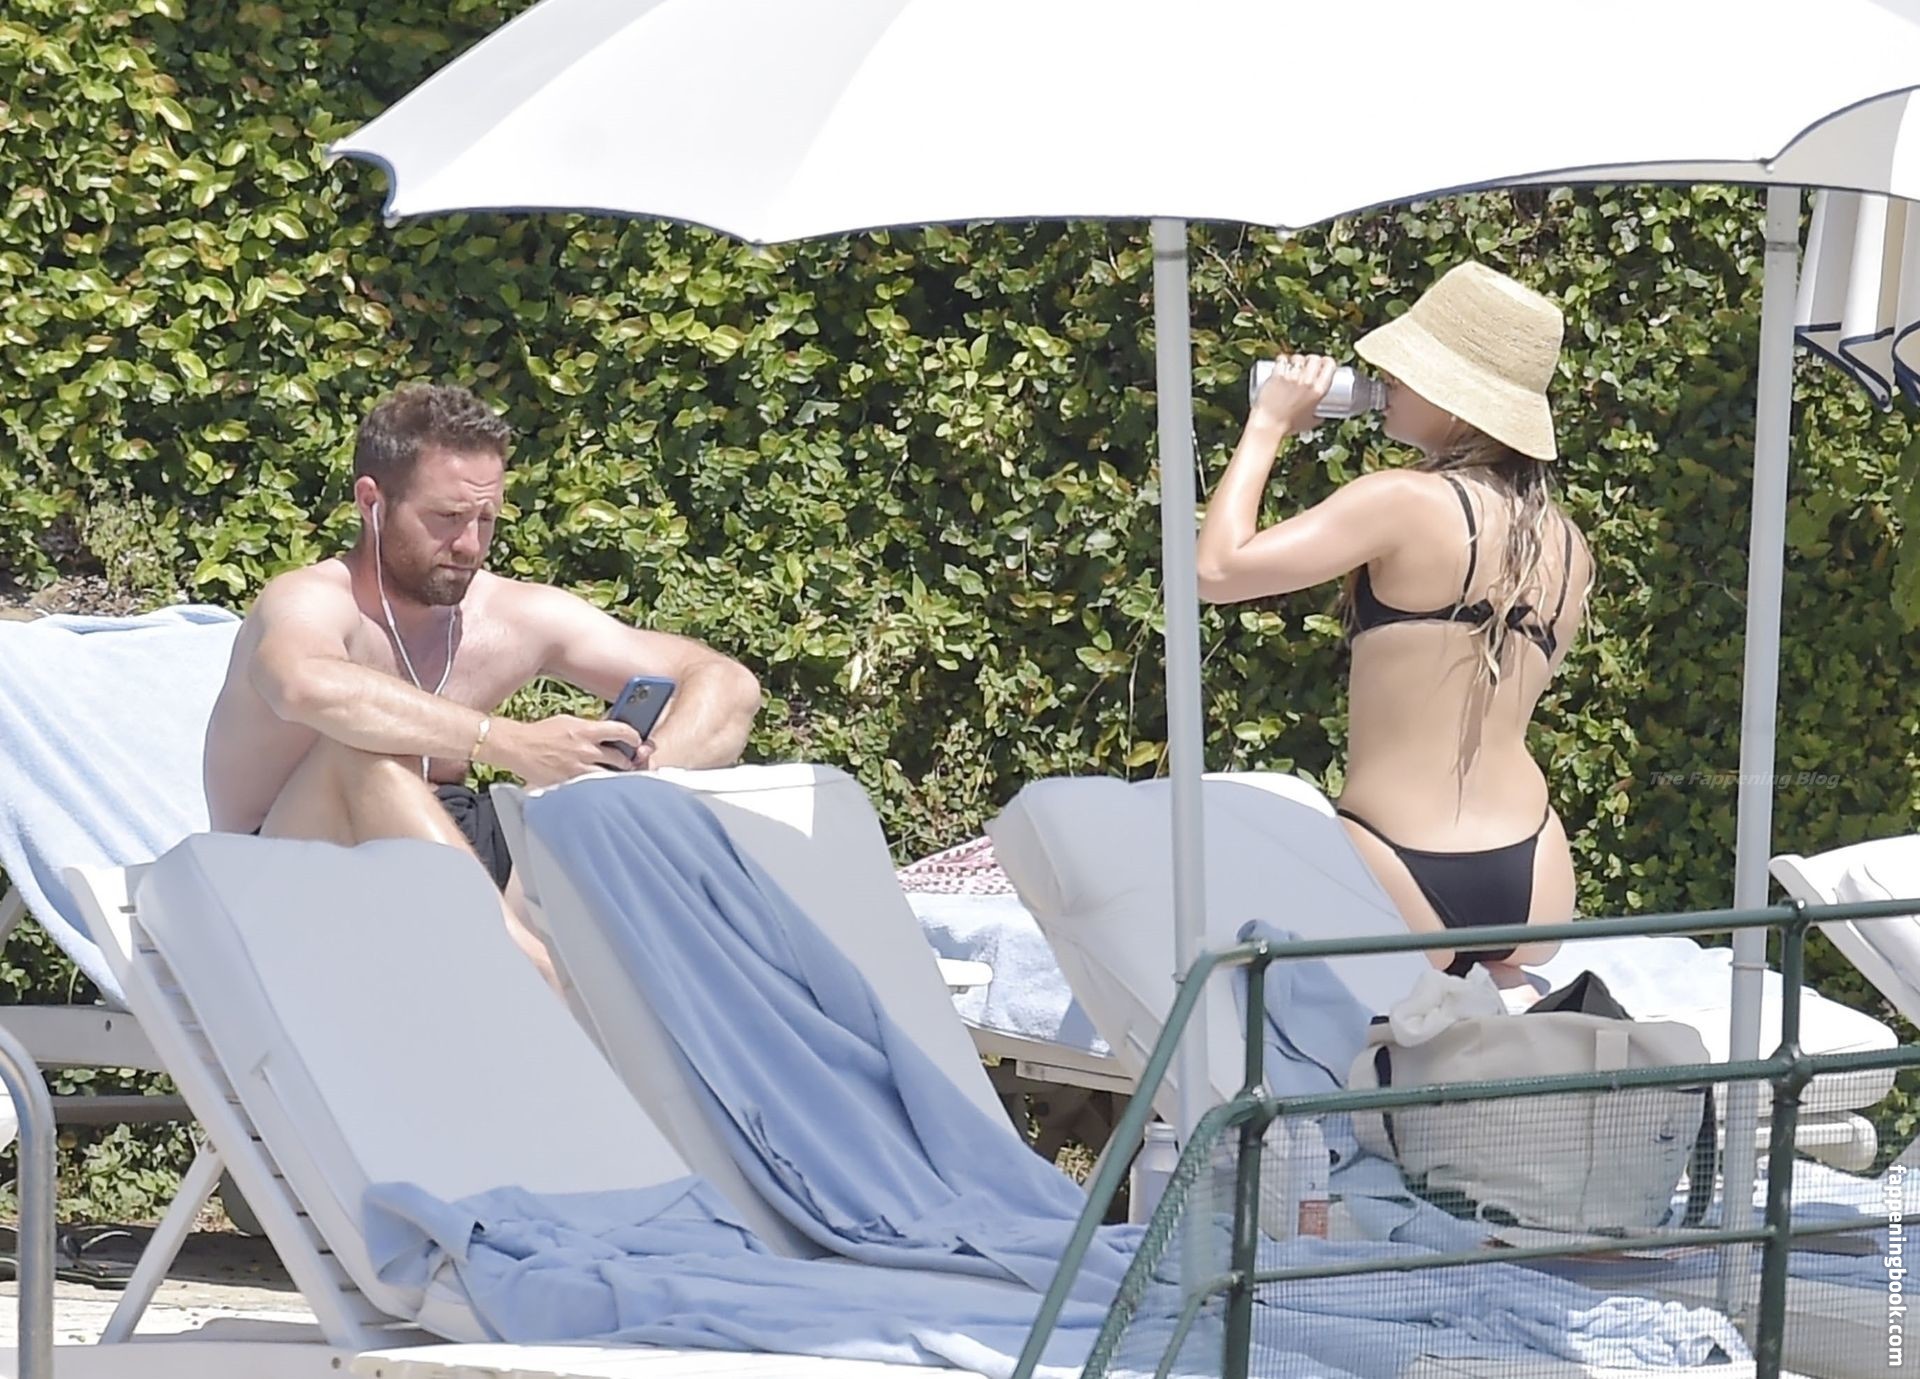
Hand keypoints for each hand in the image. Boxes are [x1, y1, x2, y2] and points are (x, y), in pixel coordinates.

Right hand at [488, 714, 650, 786]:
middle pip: (621, 758)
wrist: (517, 746)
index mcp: (586, 730)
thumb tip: (608, 733)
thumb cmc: (541, 733)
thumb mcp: (568, 721)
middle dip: (628, 761)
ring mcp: (578, 768)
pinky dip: (599, 786)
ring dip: (616, 775)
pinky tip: (600, 786)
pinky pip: (592, 786)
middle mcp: (585, 749)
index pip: (621, 731)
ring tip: (616, 775)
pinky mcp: (569, 782)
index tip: (637, 741)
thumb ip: (590, 728)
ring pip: (610, 775)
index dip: (634, 737)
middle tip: (629, 762)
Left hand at [1251, 352, 1336, 434]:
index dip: (1327, 361)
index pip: (1329, 365)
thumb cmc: (1288, 426)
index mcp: (1319, 391)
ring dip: (1296, 359)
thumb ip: (1318, 417)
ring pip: (1298, 358)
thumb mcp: (1310, 423)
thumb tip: (1321, 415)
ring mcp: (1292, 377)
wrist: (1268, 426)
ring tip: (1293, 365)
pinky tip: (1282, 362)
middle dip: (1311, 359)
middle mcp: (1307, 381)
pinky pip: (1282, 359)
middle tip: (1306, 364)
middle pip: (1314, 358)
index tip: (1323, 364)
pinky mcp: (1277, 375)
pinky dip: (1282, 359)